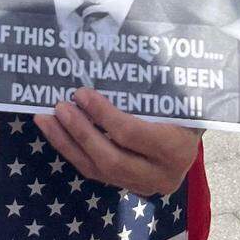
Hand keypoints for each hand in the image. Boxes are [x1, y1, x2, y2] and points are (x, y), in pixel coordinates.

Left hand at [35, 89, 200, 196]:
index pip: (131, 134)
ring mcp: (145, 186)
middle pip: (111, 159)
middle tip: (59, 107)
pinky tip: (56, 132)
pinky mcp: (128, 186)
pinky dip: (73, 151)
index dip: (102, 114)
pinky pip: (95, 172)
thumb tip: (111, 52)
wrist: (195, 129)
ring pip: (98, 170)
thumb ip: (149, 85)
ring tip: (45, 119)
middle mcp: (162, 175)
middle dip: (80, 133)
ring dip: (67, 144)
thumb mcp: (173, 93)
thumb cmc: (182, 103)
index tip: (80, 93)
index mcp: (177, 149)